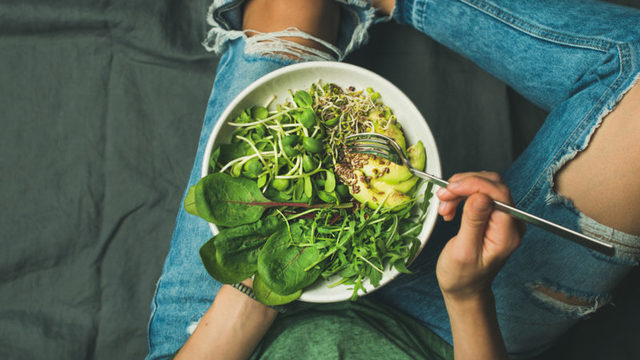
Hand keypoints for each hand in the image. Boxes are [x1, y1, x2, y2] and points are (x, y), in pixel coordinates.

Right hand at [435, 172, 521, 300]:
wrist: (464, 288)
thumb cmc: (462, 276)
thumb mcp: (464, 251)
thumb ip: (473, 222)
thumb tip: (481, 196)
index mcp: (507, 233)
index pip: (498, 194)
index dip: (473, 184)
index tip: (450, 188)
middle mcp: (511, 223)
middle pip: (493, 185)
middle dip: (464, 185)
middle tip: (443, 196)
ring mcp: (503, 218)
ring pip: (485, 186)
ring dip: (460, 190)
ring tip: (444, 206)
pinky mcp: (493, 215)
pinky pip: (480, 194)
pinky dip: (461, 195)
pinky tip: (450, 207)